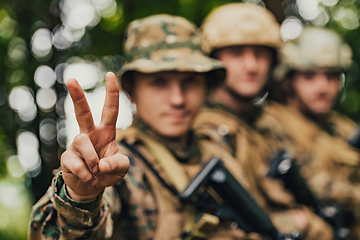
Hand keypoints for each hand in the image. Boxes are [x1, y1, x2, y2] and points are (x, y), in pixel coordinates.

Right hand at [61, 72, 128, 200]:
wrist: (91, 188)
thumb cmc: (109, 172)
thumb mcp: (122, 168)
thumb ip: (118, 164)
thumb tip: (101, 164)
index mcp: (106, 131)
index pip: (110, 109)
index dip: (112, 93)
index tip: (110, 74)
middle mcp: (90, 134)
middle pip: (83, 112)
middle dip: (77, 96)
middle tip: (71, 80)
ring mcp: (77, 145)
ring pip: (82, 142)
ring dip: (92, 161)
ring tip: (97, 172)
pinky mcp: (67, 158)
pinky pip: (76, 163)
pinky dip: (86, 174)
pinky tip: (89, 178)